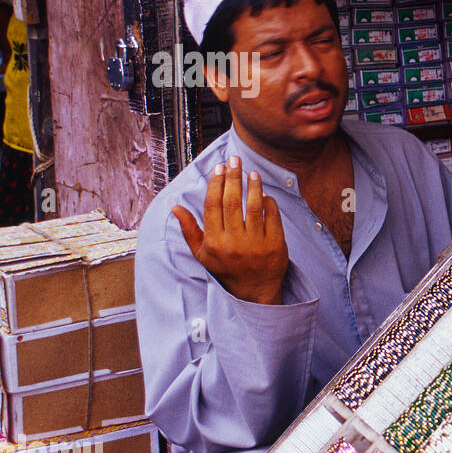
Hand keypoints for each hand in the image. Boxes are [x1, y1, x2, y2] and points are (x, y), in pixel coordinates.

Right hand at [172, 155, 289, 305]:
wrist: (255, 291)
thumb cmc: (227, 269)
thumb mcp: (202, 254)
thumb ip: (190, 230)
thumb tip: (175, 208)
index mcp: (214, 242)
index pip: (213, 206)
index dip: (216, 184)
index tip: (219, 168)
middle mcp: (234, 243)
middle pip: (232, 202)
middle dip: (233, 177)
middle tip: (235, 160)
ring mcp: (256, 244)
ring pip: (254, 207)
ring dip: (252, 186)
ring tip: (251, 173)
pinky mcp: (275, 245)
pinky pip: (273, 217)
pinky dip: (269, 202)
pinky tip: (265, 193)